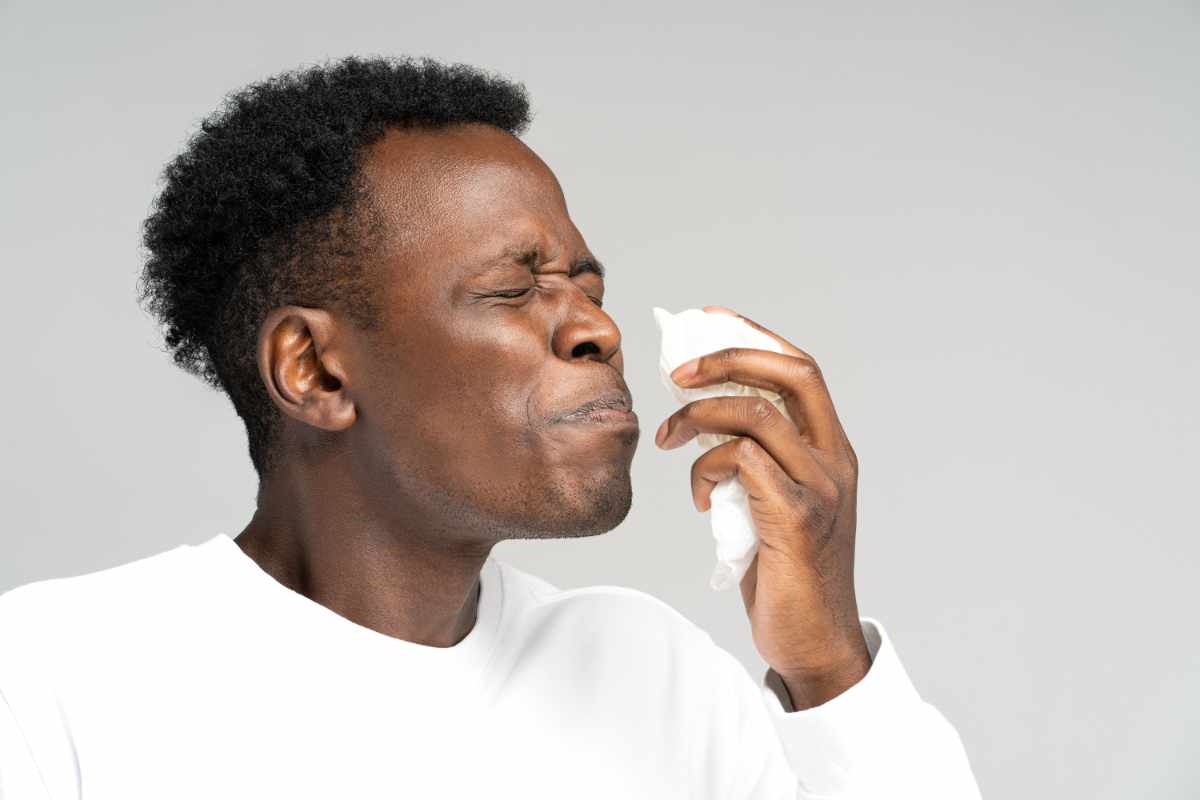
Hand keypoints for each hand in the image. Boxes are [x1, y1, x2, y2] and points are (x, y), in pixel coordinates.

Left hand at [654, 306, 869, 708]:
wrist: (815, 643)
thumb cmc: (785, 573)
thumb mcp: (770, 503)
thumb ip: (752, 460)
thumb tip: (695, 416)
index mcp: (832, 451)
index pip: (801, 370)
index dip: (755, 336)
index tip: (708, 318)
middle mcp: (835, 461)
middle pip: (792, 374)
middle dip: (729, 357)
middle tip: (676, 372)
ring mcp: (821, 488)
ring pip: (757, 415)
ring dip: (698, 417)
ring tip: (667, 440)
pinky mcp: (796, 519)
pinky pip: (741, 462)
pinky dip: (706, 468)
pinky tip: (698, 498)